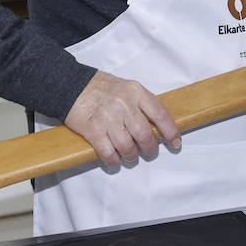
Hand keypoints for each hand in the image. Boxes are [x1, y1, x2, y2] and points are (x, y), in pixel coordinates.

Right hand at [64, 70, 181, 164]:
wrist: (71, 85)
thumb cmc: (101, 89)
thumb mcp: (127, 88)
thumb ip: (142, 104)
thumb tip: (159, 127)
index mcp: (136, 92)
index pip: (160, 114)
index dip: (170, 131)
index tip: (175, 143)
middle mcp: (124, 104)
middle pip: (145, 135)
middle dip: (150, 148)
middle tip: (149, 151)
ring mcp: (108, 118)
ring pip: (128, 147)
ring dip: (132, 156)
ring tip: (130, 155)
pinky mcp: (93, 130)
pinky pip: (109, 153)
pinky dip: (114, 160)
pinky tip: (115, 158)